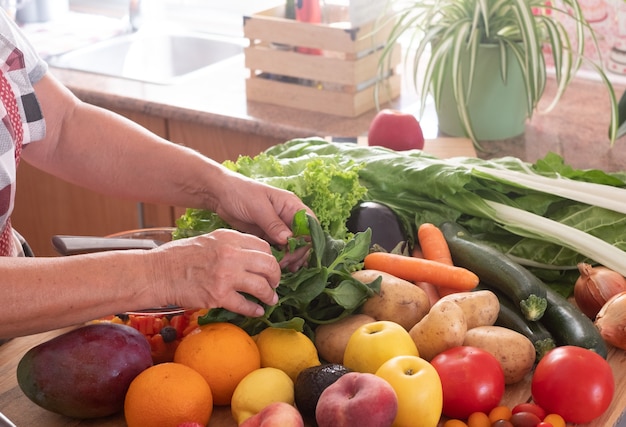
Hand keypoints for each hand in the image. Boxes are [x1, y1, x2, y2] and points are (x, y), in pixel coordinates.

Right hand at [150, 229, 280, 317]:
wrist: (157, 273)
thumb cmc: (179, 257)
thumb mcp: (208, 240)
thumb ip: (230, 245)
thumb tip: (251, 257)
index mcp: (228, 238)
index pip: (263, 246)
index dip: (270, 258)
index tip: (269, 267)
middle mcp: (231, 254)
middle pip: (269, 265)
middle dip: (276, 277)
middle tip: (274, 284)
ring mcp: (226, 275)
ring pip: (262, 286)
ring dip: (269, 295)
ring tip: (270, 299)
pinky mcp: (219, 296)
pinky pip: (246, 305)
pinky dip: (254, 310)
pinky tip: (257, 311)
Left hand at [212, 175, 314, 270]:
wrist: (220, 194)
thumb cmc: (241, 193)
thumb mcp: (258, 207)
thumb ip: (274, 224)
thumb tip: (288, 239)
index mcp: (291, 205)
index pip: (310, 224)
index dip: (308, 240)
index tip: (297, 253)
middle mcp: (288, 216)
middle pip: (303, 238)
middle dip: (298, 252)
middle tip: (287, 264)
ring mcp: (278, 226)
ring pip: (293, 245)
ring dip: (291, 257)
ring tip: (284, 269)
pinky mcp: (268, 235)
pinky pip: (280, 248)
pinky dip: (281, 257)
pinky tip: (278, 266)